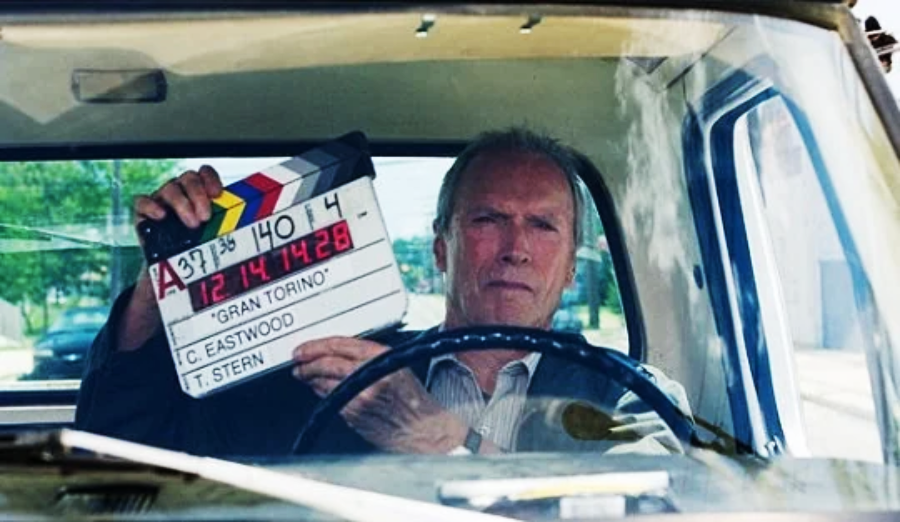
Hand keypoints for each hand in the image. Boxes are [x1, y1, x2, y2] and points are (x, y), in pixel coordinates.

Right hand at [117, 167, 223, 351]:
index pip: (205, 173)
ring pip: (169, 188)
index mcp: (200, 193)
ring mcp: (162, 201)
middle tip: (206, 217)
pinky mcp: (144, 215)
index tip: (219, 194)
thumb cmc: (204, 253)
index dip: (211, 179)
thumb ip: (235, 233)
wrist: (176, 274)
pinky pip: (142, 201)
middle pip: (188, 178)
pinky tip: (161, 216)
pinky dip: (151, 206)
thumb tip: (267, 237)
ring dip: (182, 204)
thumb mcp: (220, 241)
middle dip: (198, 195)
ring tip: (192, 224)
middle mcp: (181, 193)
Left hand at [293, 337, 467, 452]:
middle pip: (327, 363)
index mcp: (381, 356)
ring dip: (310, 378)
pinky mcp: (354, 413)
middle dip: (307, 363)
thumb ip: (368, 356)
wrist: (422, 428)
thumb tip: (335, 353)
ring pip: (324, 382)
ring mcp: (360, 395)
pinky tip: (318, 389)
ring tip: (304, 375)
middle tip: (298, 363)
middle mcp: (370, 374)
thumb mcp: (396, 364)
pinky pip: (330, 399)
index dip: (316, 346)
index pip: (340, 344)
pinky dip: (321, 392)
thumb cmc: (412, 398)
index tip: (303, 349)